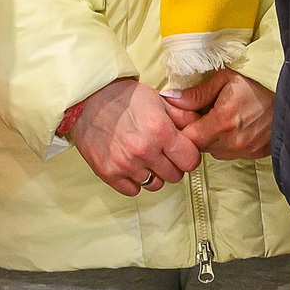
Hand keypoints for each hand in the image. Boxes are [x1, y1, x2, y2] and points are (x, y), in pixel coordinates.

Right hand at [68, 77, 201, 196]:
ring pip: (155, 185)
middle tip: (164, 153)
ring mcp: (126, 165)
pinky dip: (135, 181)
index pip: (190, 161)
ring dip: (155, 174)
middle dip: (174, 165)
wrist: (89, 100)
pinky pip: (133, 191)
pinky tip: (132, 165)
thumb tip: (200, 128)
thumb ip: (183, 116)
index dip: (189, 156)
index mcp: (161, 131)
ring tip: (146, 158)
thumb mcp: (159, 100)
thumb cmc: (126, 98)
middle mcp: (145, 151)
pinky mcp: (109, 174)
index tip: (183, 151)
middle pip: (175, 176)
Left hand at [165, 69, 274, 161]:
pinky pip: (232, 153)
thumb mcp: (225, 78)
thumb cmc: (259, 81)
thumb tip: (169, 98)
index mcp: (222, 123)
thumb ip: (196, 93)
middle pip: (199, 147)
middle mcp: (232, 143)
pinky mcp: (256, 154)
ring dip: (212, 138)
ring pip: (215, 151)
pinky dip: (228, 142)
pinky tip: (236, 124)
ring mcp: (246, 151)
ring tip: (221, 117)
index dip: (181, 128)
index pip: (186, 139)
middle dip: (196, 132)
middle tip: (203, 113)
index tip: (184, 116)